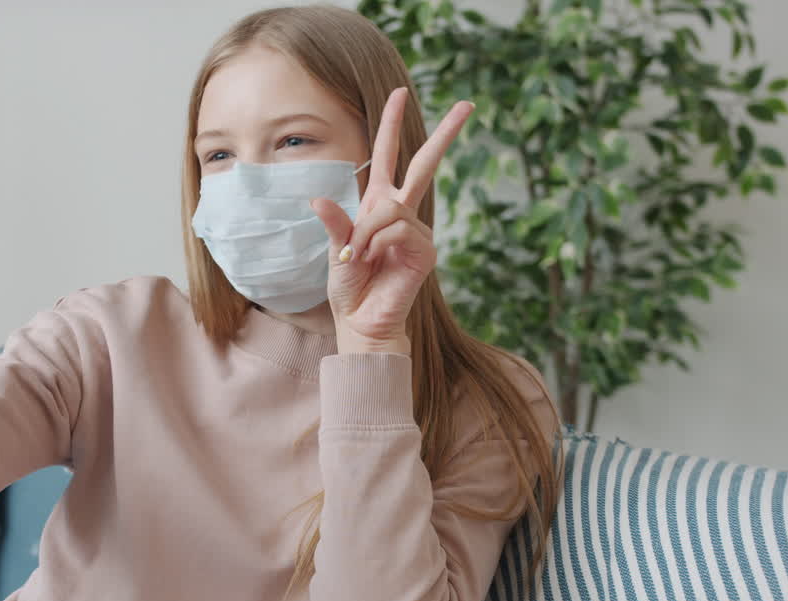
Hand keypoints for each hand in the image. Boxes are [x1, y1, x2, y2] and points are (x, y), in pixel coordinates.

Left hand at [311, 88, 472, 354]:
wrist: (361, 321)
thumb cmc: (349, 288)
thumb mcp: (334, 251)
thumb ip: (335, 224)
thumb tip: (319, 198)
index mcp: (378, 206)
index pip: (388, 157)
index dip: (391, 125)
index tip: (400, 92)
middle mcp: (401, 213)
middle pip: (425, 164)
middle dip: (445, 134)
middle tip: (468, 104)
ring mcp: (416, 232)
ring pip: (392, 207)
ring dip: (365, 231)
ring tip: (355, 256)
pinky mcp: (424, 251)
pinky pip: (397, 229)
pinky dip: (374, 242)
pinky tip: (369, 260)